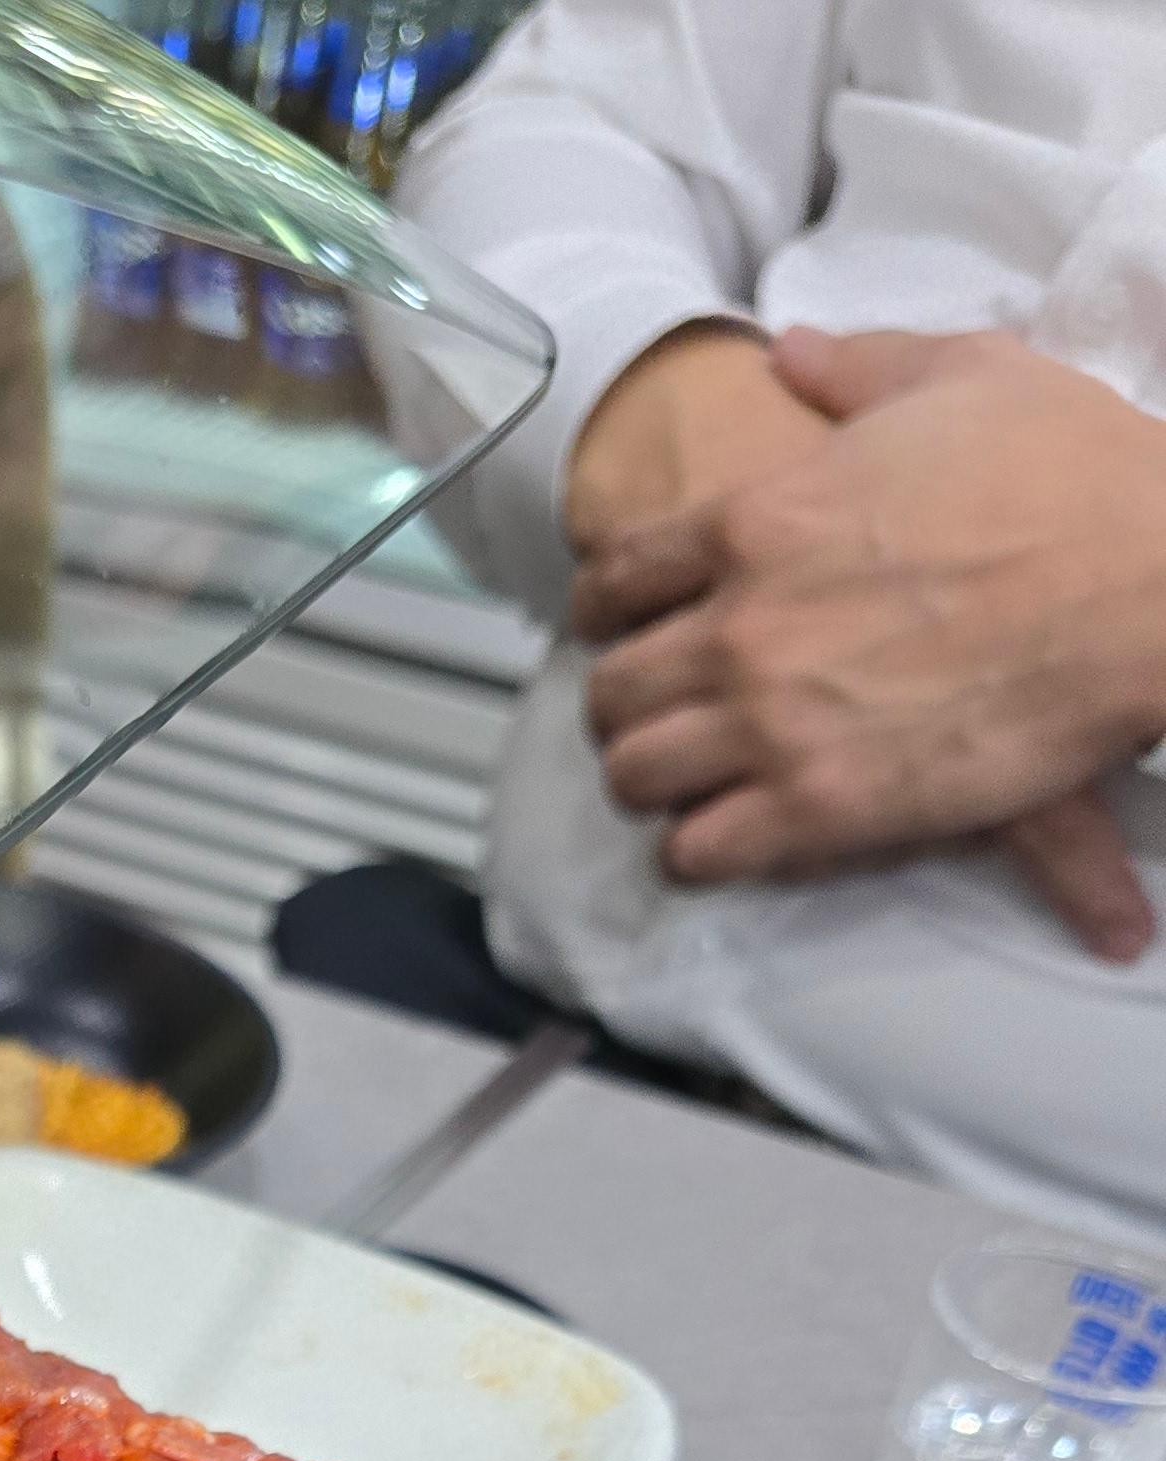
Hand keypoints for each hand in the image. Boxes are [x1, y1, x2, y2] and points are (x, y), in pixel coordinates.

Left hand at [569, 328, 1165, 954]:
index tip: (622, 628)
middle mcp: (742, 624)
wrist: (1156, 578)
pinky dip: (704, 850)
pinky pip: (700, 851)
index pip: (616, 579)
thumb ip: (860, 370)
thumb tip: (792, 352)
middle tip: (659, 714)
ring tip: (687, 781)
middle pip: (612, 690)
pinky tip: (733, 835)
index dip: (607, 611)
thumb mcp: (965, 376)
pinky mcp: (820, 807)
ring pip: (637, 777)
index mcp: (757, 520)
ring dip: (655, 781)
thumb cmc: (1074, 472)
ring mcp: (773, 721)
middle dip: (626, 705)